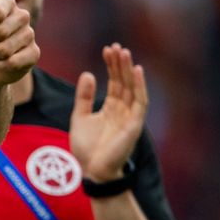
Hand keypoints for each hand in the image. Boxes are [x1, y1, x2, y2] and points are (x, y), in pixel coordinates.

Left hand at [70, 44, 146, 181]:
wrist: (92, 172)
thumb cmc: (86, 149)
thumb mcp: (80, 117)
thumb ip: (84, 97)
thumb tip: (89, 74)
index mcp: (111, 108)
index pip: (114, 82)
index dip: (111, 66)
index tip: (107, 49)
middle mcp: (123, 110)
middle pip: (124, 82)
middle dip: (120, 64)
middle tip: (115, 46)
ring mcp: (130, 117)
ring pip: (132, 88)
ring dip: (129, 70)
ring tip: (124, 52)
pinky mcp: (135, 125)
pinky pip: (140, 102)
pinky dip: (140, 86)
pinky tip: (137, 70)